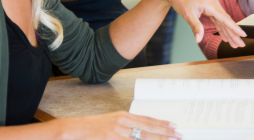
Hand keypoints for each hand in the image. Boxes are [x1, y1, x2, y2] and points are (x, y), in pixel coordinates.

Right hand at [55, 111, 180, 138]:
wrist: (74, 129)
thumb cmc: (92, 127)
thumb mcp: (111, 123)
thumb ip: (125, 126)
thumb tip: (139, 131)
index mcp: (124, 115)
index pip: (147, 120)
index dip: (161, 123)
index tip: (173, 126)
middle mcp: (123, 121)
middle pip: (149, 128)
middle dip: (165, 132)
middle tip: (179, 135)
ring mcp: (118, 131)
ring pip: (143, 137)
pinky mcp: (112, 139)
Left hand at [157, 0, 245, 46]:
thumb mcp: (188, 15)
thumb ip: (196, 27)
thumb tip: (198, 40)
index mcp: (210, 4)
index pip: (225, 18)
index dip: (234, 28)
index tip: (242, 34)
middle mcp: (214, 2)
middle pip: (226, 20)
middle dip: (233, 33)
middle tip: (240, 44)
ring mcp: (212, 3)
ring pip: (222, 20)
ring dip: (227, 32)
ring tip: (234, 43)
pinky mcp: (209, 5)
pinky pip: (217, 17)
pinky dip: (220, 26)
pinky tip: (224, 35)